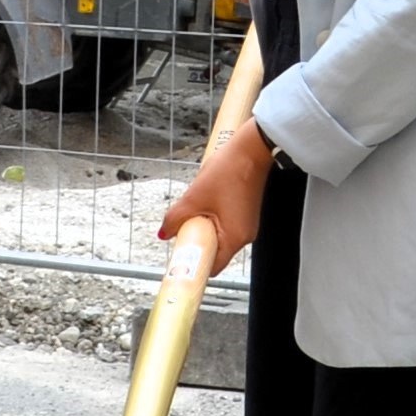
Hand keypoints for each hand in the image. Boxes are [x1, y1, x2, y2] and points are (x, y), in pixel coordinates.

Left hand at [160, 125, 269, 265]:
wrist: (251, 149)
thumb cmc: (230, 171)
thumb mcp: (194, 197)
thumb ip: (175, 218)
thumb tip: (165, 232)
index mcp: (235, 238)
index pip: (211, 266)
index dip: (193, 264)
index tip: (179, 261)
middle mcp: (244, 236)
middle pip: (213, 250)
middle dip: (195, 240)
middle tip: (183, 225)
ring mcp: (246, 225)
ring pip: (217, 236)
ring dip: (202, 226)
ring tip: (197, 205)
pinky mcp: (244, 214)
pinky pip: (224, 224)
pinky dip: (211, 217)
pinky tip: (207, 200)